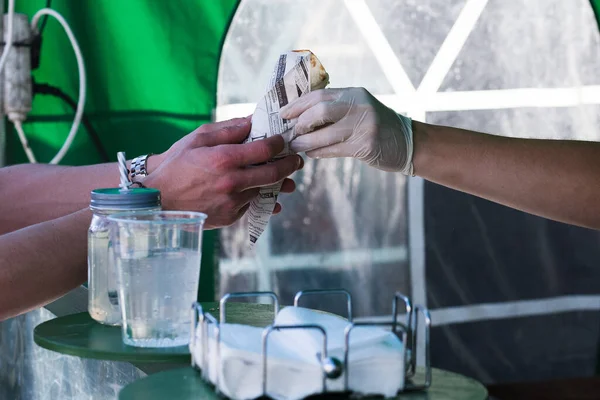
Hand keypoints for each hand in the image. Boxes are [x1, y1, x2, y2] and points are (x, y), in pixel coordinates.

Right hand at [143, 117, 301, 228]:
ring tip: (286, 179)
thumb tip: (252, 121)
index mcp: (224, 159)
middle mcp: (232, 183)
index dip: (279, 143)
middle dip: (289, 165)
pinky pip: (251, 205)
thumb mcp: (198, 139)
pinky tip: (262, 193)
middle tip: (296, 161)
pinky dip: (258, 198)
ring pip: (264, 190)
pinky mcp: (230, 217)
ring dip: (277, 184)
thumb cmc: (176, 165)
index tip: (283, 140)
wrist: (157, 200)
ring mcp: (232, 203)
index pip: (264, 149)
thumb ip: (228, 130)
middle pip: (273, 173)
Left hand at [280, 87, 413, 173]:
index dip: (297, 105)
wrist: (408, 143)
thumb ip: (335, 109)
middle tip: (291, 133)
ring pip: (325, 132)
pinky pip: (335, 149)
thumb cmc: (377, 127)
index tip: (283, 114)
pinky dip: (319, 152)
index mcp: (354, 93)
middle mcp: (359, 105)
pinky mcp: (365, 145)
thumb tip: (300, 118)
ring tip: (296, 147)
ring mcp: (364, 125)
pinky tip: (311, 154)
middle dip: (301, 123)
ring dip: (306, 142)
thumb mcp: (359, 109)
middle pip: (321, 110)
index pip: (319, 95)